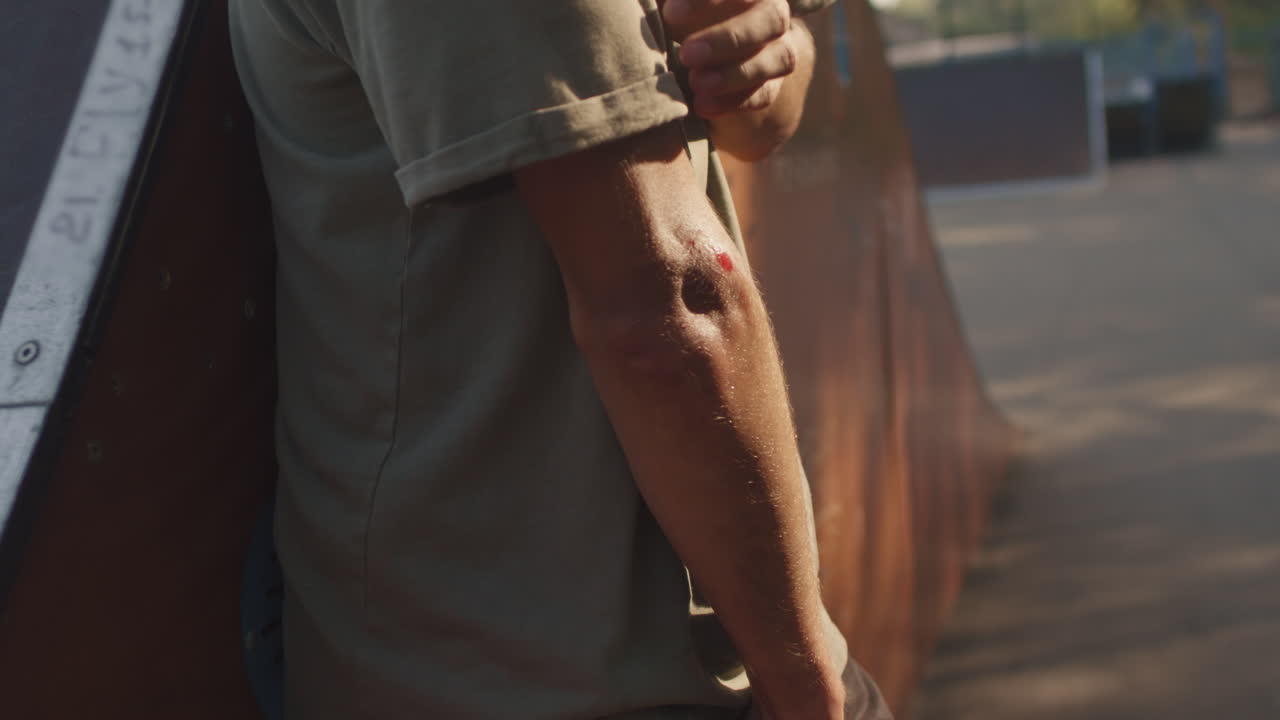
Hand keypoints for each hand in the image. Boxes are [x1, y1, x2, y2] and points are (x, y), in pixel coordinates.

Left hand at [661, 0, 801, 118]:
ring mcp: (779, 48)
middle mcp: (772, 11)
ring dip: (735, 74)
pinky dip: (733, 102)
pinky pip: (765, 94)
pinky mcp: (772, 83)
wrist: (706, 51)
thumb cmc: (686, 14)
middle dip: (728, 38)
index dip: (707, 1)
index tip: (671, 14)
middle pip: (772, 19)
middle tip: (687, 54)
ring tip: (695, 83)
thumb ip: (667, 0)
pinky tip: (702, 105)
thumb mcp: (674, 3)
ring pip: (778, 58)